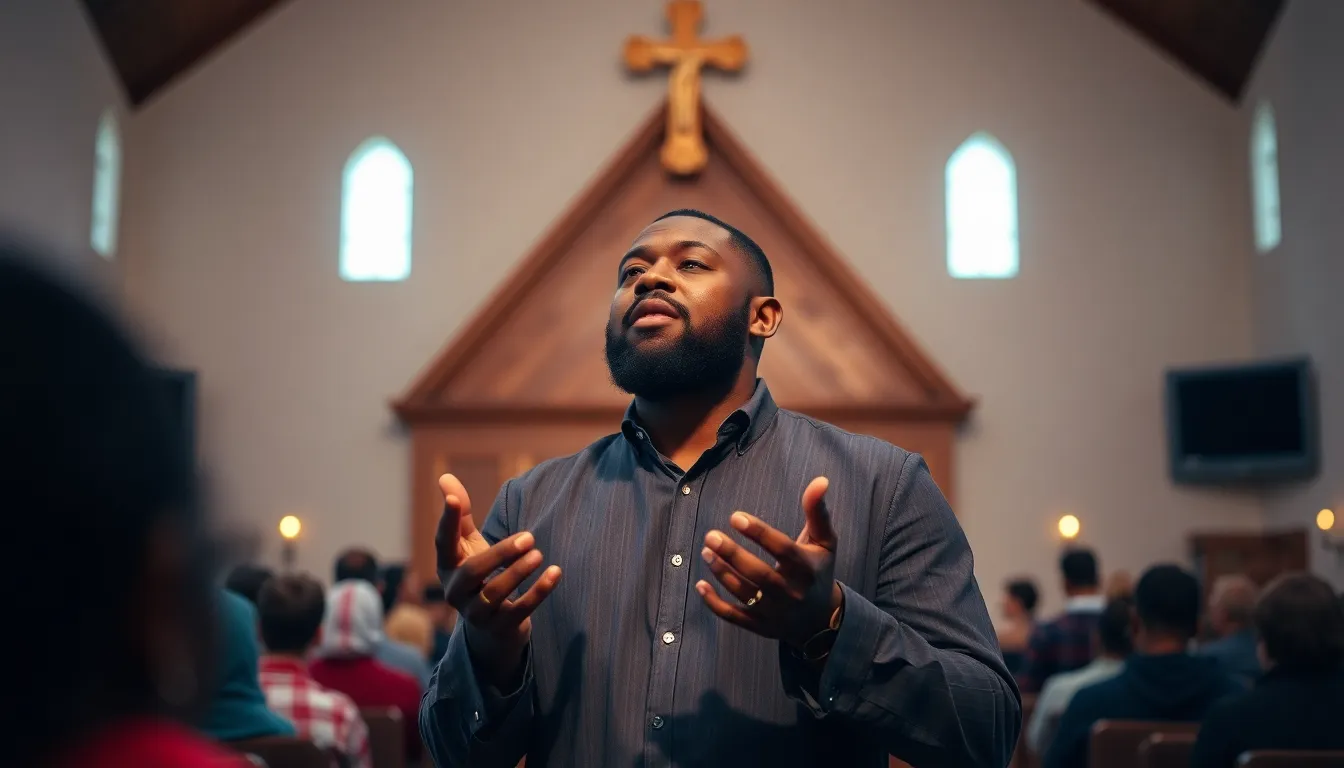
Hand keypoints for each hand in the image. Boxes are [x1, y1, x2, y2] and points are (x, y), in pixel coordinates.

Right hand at [435, 473, 560, 686]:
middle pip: (472, 572)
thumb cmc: (480, 574)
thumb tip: (444, 476)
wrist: (492, 627)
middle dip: (500, 554)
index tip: (452, 498)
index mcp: (447, 567)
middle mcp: (456, 592)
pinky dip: (539, 592)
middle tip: (529, 537)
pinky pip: (520, 610)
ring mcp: (477, 614)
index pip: (443, 542)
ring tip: (538, 554)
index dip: (446, 521)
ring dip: (518, 572)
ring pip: (495, 593)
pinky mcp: (501, 627)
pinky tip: (556, 572)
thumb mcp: (469, 545)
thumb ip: (460, 514)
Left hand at [695, 476, 843, 648]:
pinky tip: (700, 585)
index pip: (782, 549)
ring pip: (745, 594)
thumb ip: (818, 511)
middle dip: (733, 554)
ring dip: (722, 573)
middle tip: (710, 536)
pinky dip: (715, 604)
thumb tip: (820, 480)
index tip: (735, 516)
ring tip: (706, 551)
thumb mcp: (825, 541)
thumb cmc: (818, 570)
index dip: (759, 533)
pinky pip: (734, 617)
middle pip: (760, 574)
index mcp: (807, 569)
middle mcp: (792, 593)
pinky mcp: (761, 626)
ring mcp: (775, 612)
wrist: (821, 619)